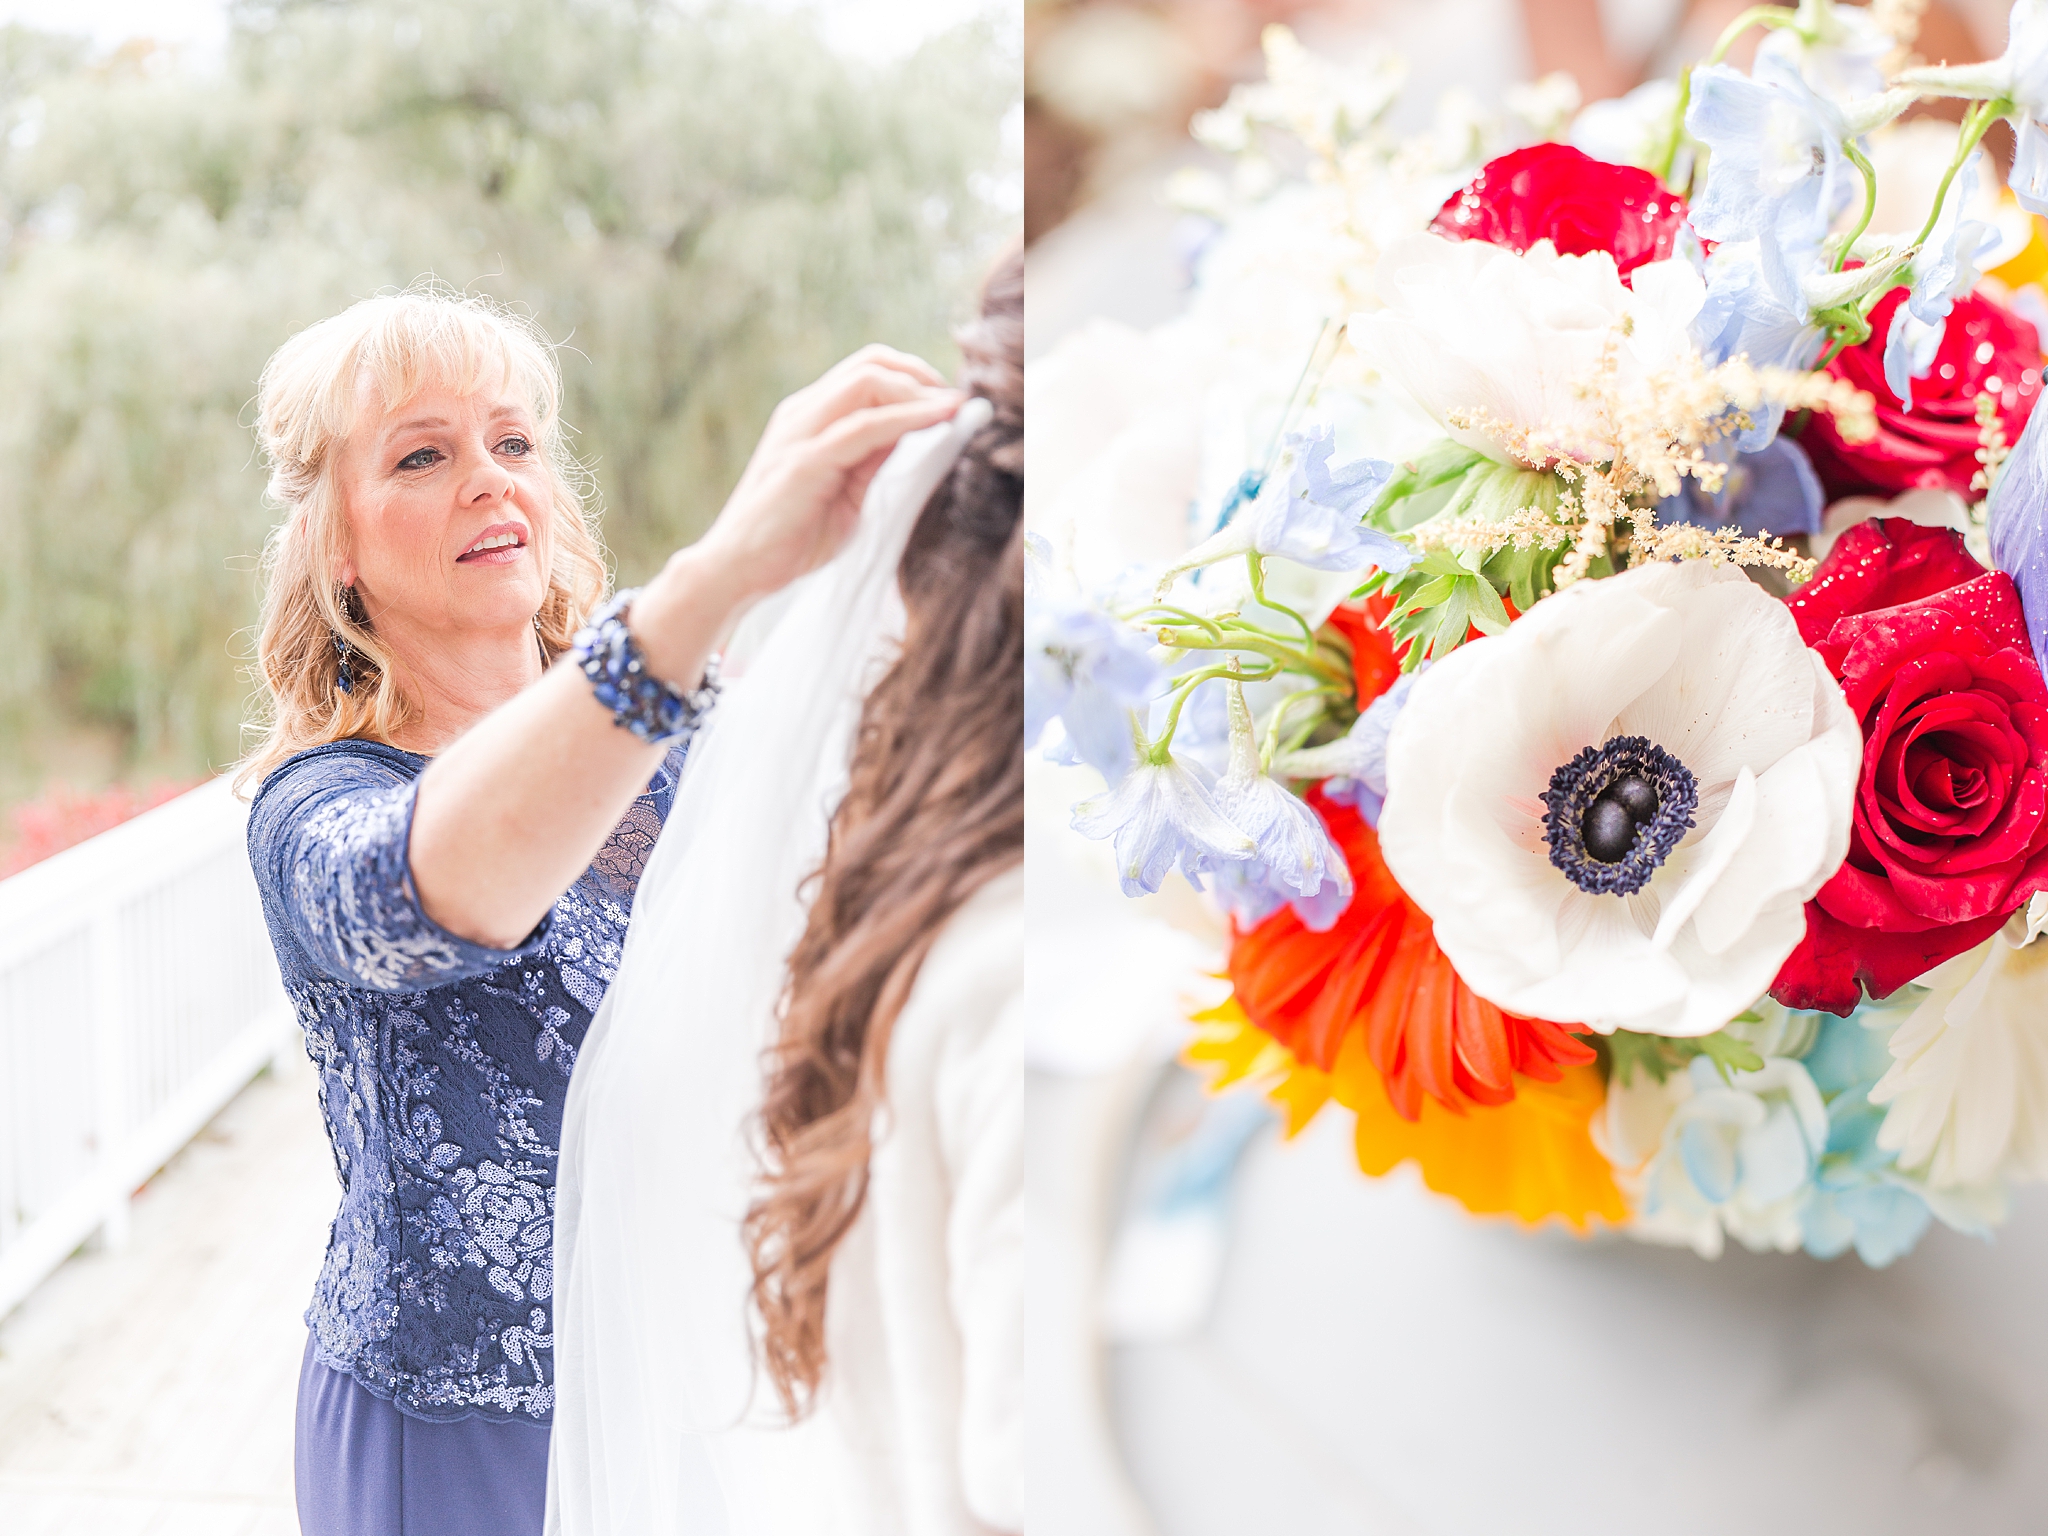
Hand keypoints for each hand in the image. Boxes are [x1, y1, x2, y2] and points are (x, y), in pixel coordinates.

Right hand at [694, 345, 963, 601]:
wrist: (737, 570)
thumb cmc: (791, 537)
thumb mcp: (846, 492)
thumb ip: (874, 459)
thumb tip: (916, 432)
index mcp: (810, 416)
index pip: (866, 371)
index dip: (913, 377)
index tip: (950, 401)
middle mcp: (803, 413)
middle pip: (870, 362)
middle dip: (922, 374)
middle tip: (957, 401)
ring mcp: (801, 433)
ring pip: (867, 382)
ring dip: (920, 390)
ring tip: (955, 408)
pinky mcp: (804, 462)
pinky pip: (863, 427)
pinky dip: (908, 418)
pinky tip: (939, 419)